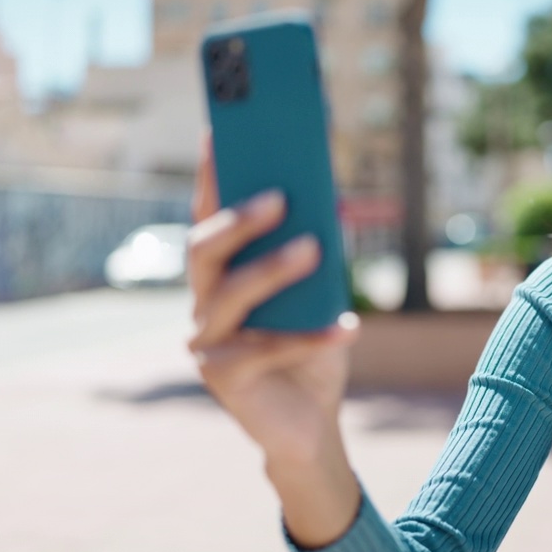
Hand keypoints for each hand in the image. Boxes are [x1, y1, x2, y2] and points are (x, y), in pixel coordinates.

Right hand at [186, 134, 361, 543]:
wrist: (310, 423)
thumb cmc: (311, 347)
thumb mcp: (318, 292)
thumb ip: (314, 249)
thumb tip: (330, 200)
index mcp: (220, 274)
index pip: (209, 214)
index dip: (211, 174)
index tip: (221, 129)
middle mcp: (203, 303)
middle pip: (204, 251)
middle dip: (239, 219)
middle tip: (279, 196)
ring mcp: (207, 343)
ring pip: (230, 296)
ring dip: (272, 269)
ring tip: (315, 249)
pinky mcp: (224, 379)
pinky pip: (268, 350)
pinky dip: (311, 338)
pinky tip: (348, 327)